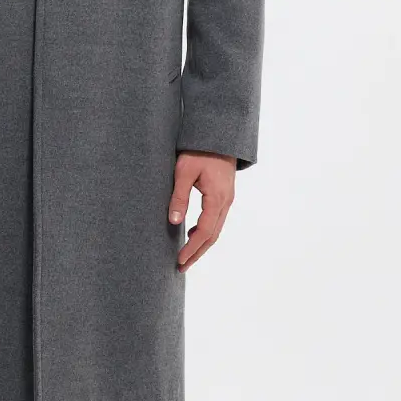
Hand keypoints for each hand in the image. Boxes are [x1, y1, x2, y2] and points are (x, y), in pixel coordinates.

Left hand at [168, 151, 235, 272]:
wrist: (219, 134)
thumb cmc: (199, 150)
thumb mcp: (184, 171)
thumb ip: (179, 196)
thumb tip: (173, 222)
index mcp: (217, 198)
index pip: (205, 232)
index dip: (192, 249)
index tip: (179, 261)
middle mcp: (225, 201)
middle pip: (213, 236)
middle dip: (197, 253)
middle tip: (181, 267)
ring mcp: (227, 198)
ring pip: (216, 229)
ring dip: (202, 243)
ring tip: (186, 255)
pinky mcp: (224, 194)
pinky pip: (216, 219)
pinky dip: (206, 230)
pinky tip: (192, 232)